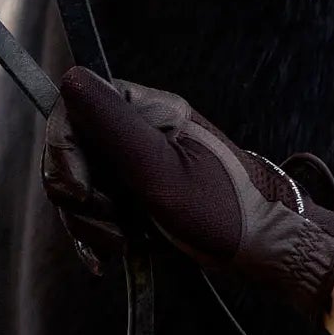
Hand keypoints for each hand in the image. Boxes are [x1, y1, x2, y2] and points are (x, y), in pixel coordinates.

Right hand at [42, 67, 333, 324]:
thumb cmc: (225, 209)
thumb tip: (70, 75)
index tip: (82, 195)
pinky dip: (96, 234)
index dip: (64, 154)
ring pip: (81, 184)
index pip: (73, 112)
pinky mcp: (138, 192)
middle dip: (78, 198)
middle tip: (109, 230)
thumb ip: (114, 128)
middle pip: (72, 152)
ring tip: (120, 247)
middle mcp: (136, 127)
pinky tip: (108, 258)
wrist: (269, 249)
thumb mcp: (164, 173)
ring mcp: (137, 161)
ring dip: (89, 222)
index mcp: (144, 107)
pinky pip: (97, 207)